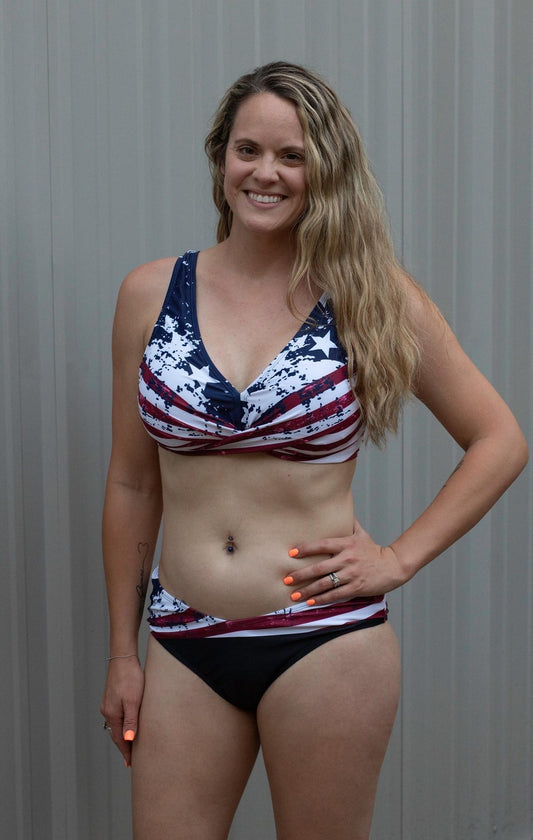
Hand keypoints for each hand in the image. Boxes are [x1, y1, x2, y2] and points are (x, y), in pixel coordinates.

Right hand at [100, 656, 144, 766]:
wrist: (123, 657)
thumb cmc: (130, 677)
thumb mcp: (134, 701)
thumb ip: (131, 721)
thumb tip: (128, 741)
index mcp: (112, 714)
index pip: (119, 739)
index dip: (126, 752)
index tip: (131, 764)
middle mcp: (107, 710)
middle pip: (116, 733)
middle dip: (124, 746)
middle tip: (131, 759)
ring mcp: (108, 703)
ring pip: (116, 724)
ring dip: (123, 734)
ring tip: (131, 744)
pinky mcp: (112, 696)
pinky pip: (117, 715)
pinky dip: (122, 724)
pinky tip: (128, 723)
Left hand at [283, 515, 408, 605]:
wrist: (393, 566)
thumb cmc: (374, 550)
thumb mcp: (362, 534)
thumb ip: (349, 523)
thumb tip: (340, 506)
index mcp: (346, 544)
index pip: (322, 545)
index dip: (306, 549)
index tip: (291, 553)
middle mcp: (347, 559)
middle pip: (319, 568)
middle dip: (301, 574)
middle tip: (286, 578)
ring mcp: (351, 574)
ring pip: (325, 584)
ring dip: (308, 590)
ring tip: (294, 594)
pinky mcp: (356, 588)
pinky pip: (335, 595)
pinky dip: (321, 599)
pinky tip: (310, 602)